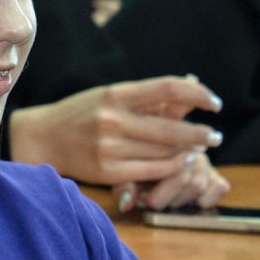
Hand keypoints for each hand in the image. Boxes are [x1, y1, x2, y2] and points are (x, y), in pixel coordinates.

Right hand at [8, 75, 222, 187]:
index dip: (197, 94)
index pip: (167, 88)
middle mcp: (113, 119)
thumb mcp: (111, 96)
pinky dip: (172, 168)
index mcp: (116, 94)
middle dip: (200, 134)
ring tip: (199, 150)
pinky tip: (181, 163)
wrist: (43, 138)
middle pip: (172, 127)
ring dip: (188, 152)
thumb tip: (192, 88)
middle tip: (216, 136)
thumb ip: (149, 97)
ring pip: (164, 152)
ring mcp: (110, 147)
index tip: (215, 103)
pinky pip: (152, 171)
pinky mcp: (108, 171)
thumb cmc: (82, 114)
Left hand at [122, 150, 230, 212]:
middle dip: (167, 199)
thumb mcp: (124, 175)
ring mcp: (204, 162)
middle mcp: (188, 148)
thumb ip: (124, 187)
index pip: (167, 170)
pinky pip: (220, 187)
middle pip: (185, 179)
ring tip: (168, 199)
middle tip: (154, 201)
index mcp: (165, 143)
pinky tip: (192, 201)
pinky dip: (208, 198)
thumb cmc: (136, 169)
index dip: (154, 196)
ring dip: (182, 200)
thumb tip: (127, 204)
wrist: (159, 162)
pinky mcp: (216, 175)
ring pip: (199, 185)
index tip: (144, 200)